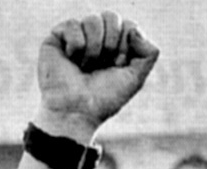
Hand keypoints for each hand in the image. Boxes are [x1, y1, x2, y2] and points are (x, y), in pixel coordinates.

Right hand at [34, 13, 158, 142]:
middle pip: (111, 17)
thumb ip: (149, 53)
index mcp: (115, 45)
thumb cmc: (104, 98)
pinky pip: (72, 24)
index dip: (126, 44)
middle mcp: (96, 37)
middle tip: (102, 65)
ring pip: (92, 20)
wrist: (76, 112)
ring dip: (94, 48)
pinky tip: (71, 60)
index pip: (128, 25)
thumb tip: (135, 30)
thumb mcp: (136, 78)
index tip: (118, 65)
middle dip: (111, 43)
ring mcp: (76, 35)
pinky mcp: (57, 37)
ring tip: (86, 67)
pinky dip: (76, 46)